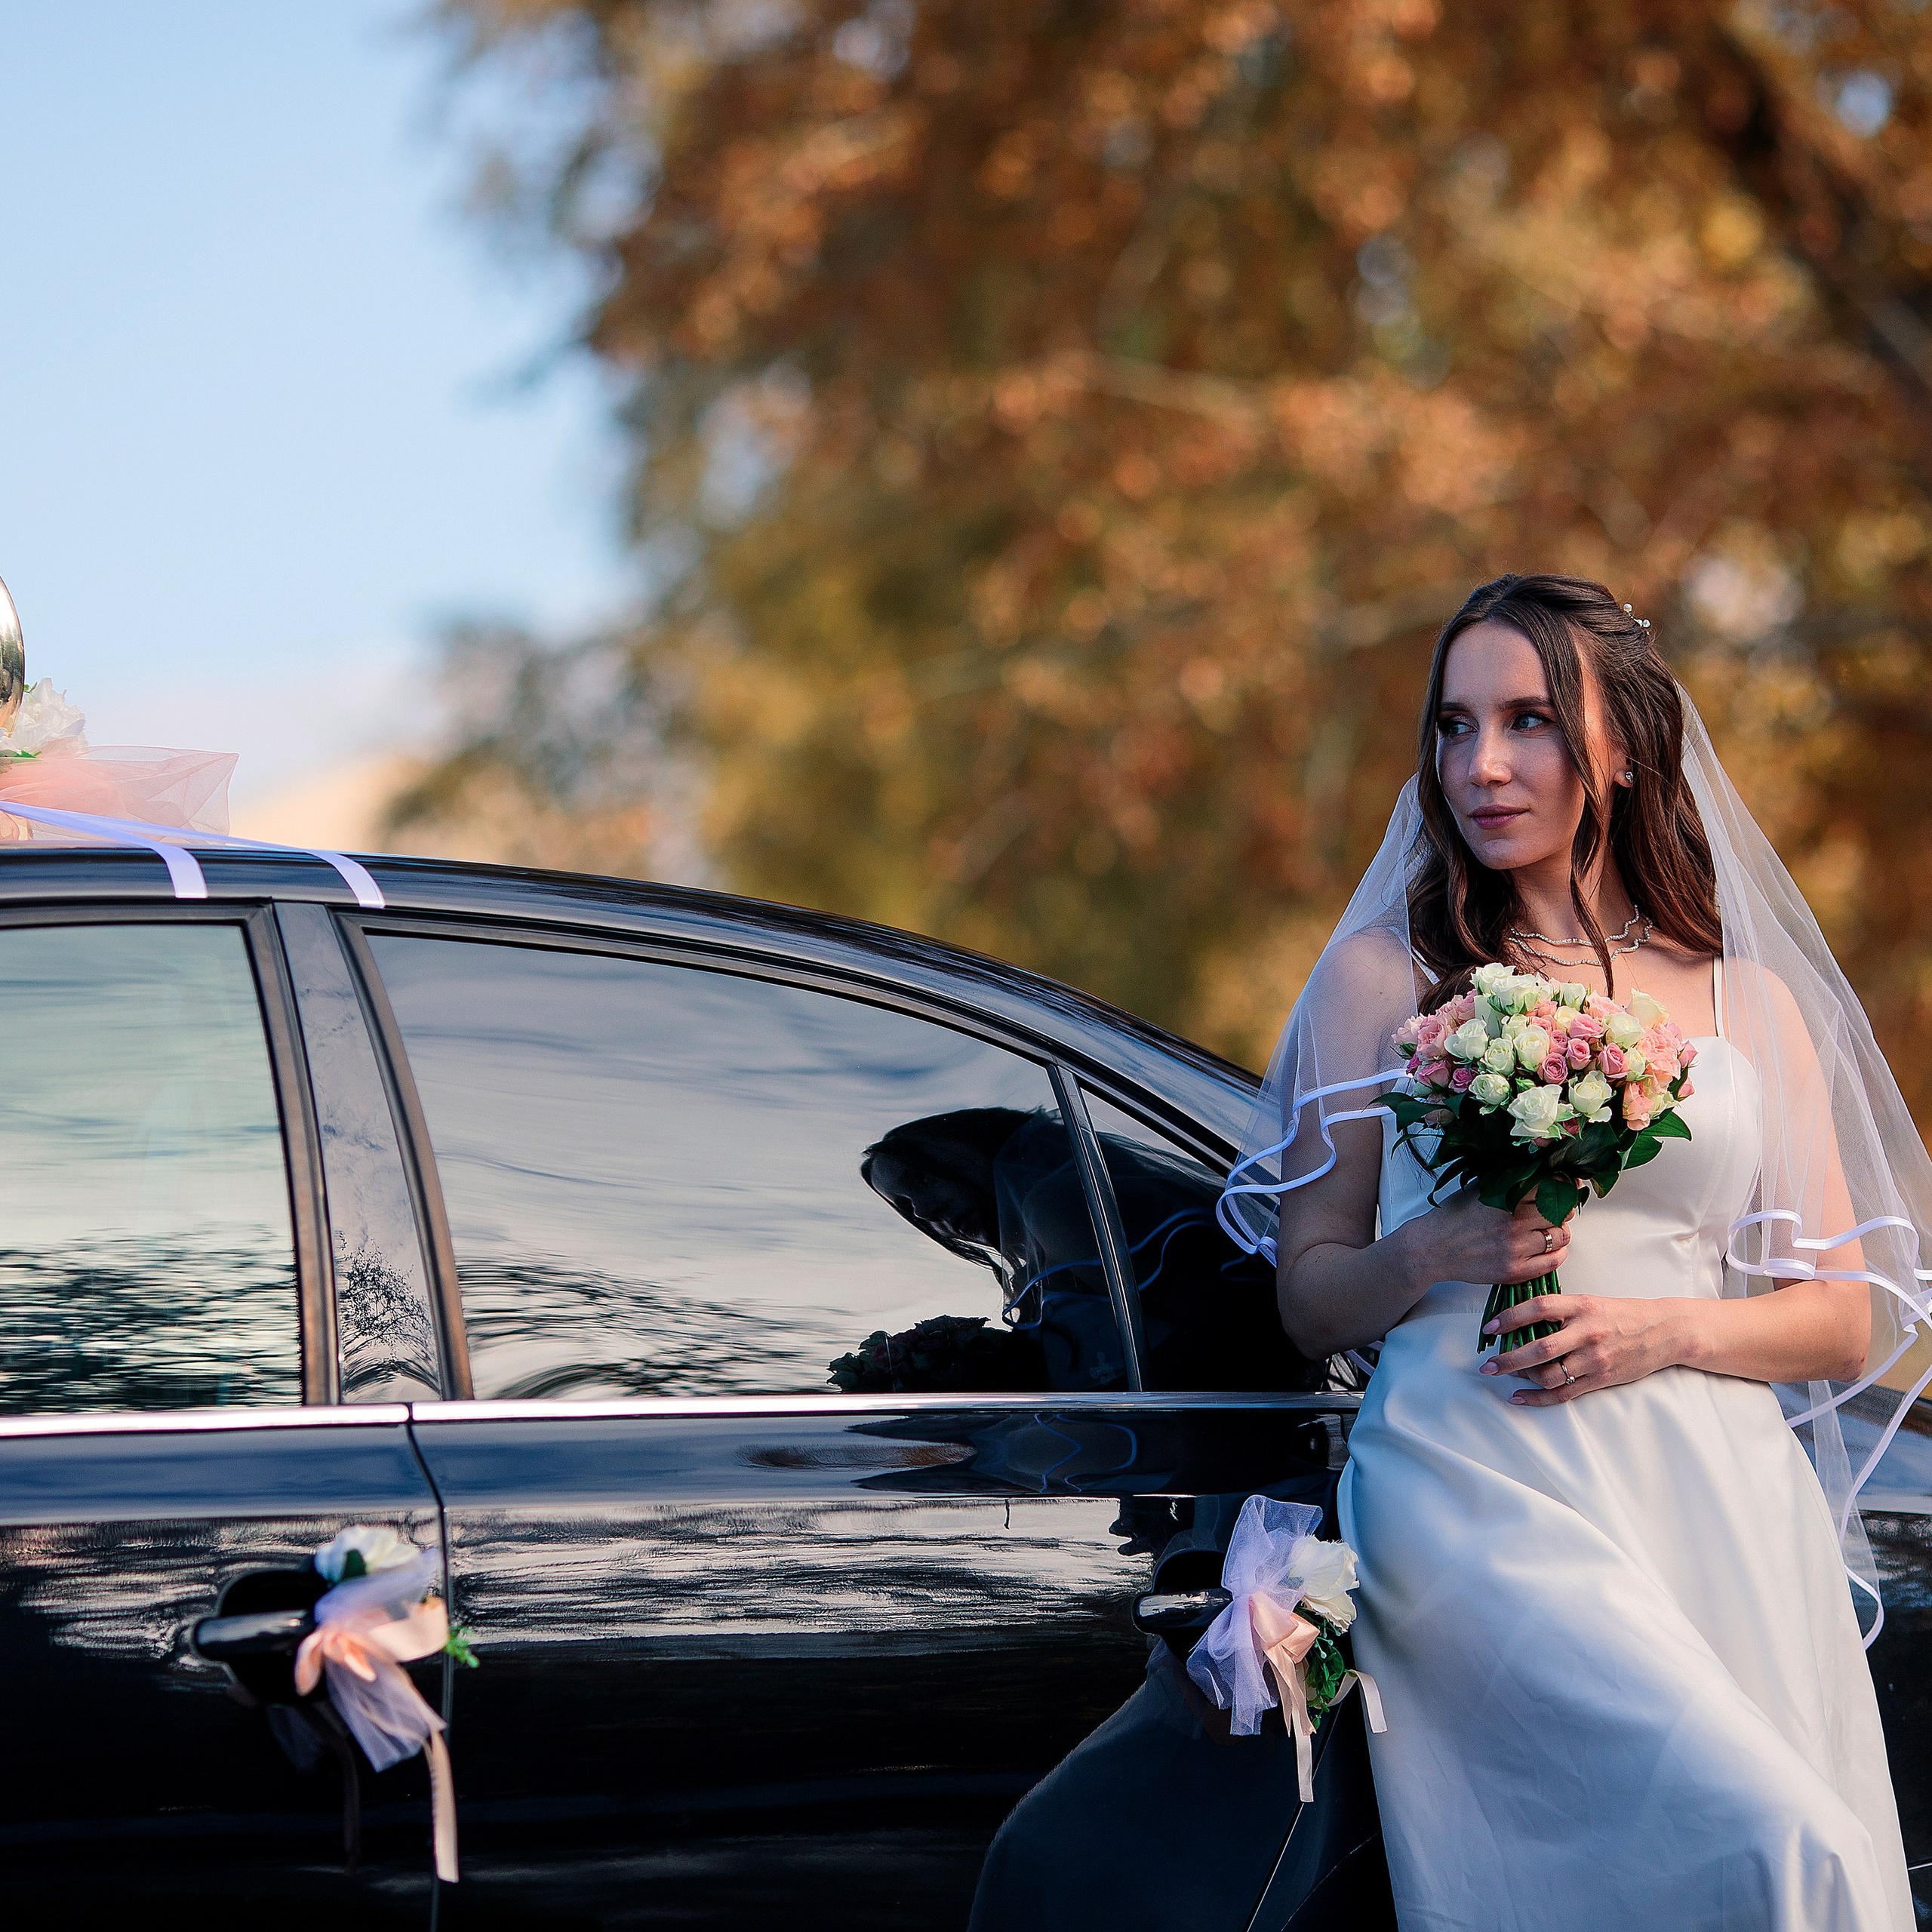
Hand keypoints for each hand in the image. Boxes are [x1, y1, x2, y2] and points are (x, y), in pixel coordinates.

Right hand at [1407, 1190, 1570, 1292]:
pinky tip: (1546, 1247)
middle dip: (1562, 1208)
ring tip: (1547, 1229)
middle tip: (1554, 1209)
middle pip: (1561, 1211)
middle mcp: (1513, 1222)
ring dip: (1559, 1231)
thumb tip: (1542, 1172)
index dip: (1562, 1184)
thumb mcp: (1480, 1188)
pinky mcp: (1515, 1271)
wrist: (1433, 1247)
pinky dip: (1557, 1253)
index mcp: (1506, 1196)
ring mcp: (1516, 1248)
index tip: (1565, 1185)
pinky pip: (1554, 1261)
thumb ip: (1510, 1180)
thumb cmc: (1455, 1216)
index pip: (1552, 1186)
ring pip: (1561, 1237)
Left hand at [1481, 1293, 1683, 1403]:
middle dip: (1509, 1358)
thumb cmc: (1621, 1314)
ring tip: (1506, 1375)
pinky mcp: (1601, 1378)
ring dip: (1523, 1377)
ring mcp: (1594, 1358)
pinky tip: (1520, 1397)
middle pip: (1540, 1348)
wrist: (1665, 1331)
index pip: (1539, 1308)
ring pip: (1550, 1374)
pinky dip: (1538, 1398)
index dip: (1511, 1317)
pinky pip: (1564, 1393)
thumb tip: (1521, 1322)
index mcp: (1582, 1306)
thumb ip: (1560, 1310)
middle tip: (1487, 1364)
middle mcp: (1587, 1332)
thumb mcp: (1590, 1302)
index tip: (1490, 1327)